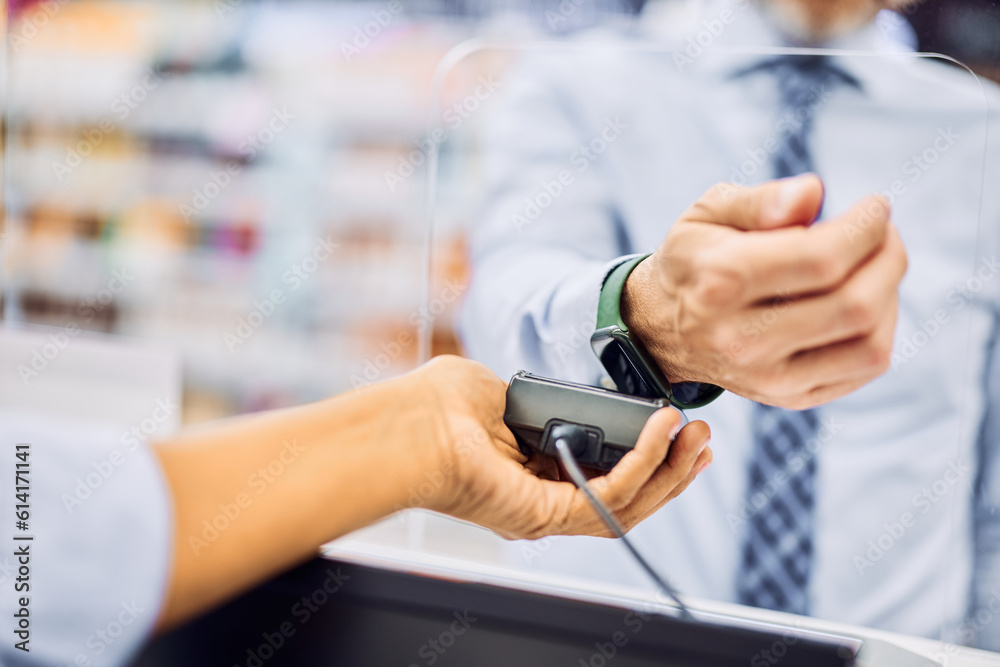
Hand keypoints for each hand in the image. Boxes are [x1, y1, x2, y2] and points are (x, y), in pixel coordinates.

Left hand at [406, 355, 711, 538]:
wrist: (408, 424)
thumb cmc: (440, 406)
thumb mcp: (505, 395)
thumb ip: (543, 402)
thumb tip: (565, 400)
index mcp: (535, 472)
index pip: (606, 473)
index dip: (646, 457)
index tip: (673, 428)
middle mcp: (544, 499)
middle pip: (628, 495)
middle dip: (672, 469)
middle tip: (702, 438)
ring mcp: (546, 512)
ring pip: (630, 503)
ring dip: (671, 471)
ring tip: (698, 438)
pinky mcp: (547, 515)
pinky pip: (613, 492)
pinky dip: (646, 462)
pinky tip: (662, 430)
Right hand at [622, 174, 907, 409]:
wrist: (660, 329)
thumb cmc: (696, 260)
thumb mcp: (708, 213)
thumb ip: (759, 200)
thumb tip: (812, 194)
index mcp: (721, 281)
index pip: (821, 258)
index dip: (866, 228)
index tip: (874, 207)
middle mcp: (743, 338)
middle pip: (854, 304)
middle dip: (888, 259)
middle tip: (883, 235)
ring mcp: (767, 377)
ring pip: (869, 345)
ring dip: (890, 297)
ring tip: (877, 267)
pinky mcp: (787, 397)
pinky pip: (863, 369)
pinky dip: (881, 330)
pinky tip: (866, 301)